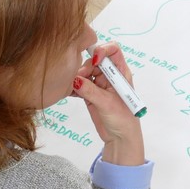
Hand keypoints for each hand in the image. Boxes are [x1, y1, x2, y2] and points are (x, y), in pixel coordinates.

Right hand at [72, 43, 144, 165]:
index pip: (113, 50)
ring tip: (71, 86)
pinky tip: (67, 91)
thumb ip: (90, 90)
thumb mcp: (107, 103)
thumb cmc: (123, 119)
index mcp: (121, 73)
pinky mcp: (90, 94)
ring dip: (77, 77)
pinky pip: (79, 84)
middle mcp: (110, 75)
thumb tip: (74, 80)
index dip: (103, 50)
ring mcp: (99, 84)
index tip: (94, 60)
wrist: (120, 138)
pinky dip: (72, 86)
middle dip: (85, 67)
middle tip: (78, 79)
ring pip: (85, 72)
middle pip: (95, 60)